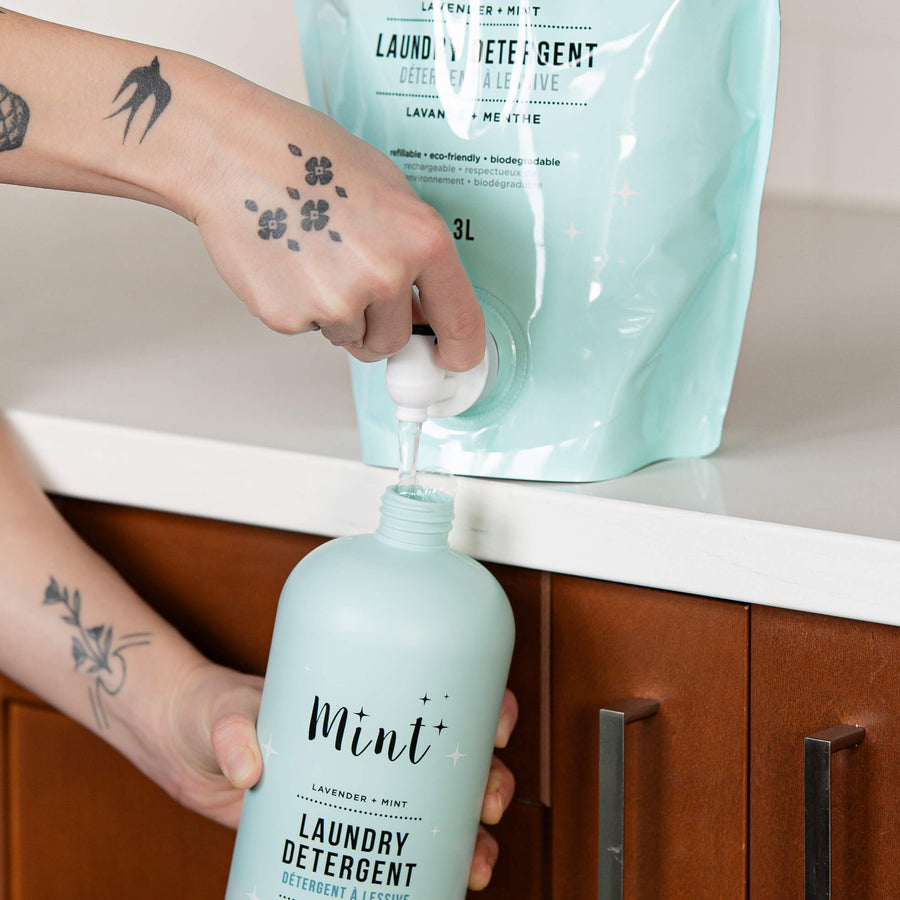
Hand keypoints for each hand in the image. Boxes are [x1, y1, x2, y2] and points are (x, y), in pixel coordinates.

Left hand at [165, 663, 517, 889]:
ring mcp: (357, 787)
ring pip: (435, 808)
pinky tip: (436, 886)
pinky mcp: (337, 825)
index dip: (479, 706)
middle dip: (485, 780)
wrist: (183, 748)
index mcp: (360, 697)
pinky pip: (391, 847)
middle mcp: (369, 746)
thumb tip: (251, 766)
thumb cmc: (211, 710)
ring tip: (475, 864)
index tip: (496, 724)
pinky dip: (422, 868)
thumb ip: (232, 729)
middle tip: (486, 803)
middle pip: (450, 757)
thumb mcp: (224, 711)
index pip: (434, 691)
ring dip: (466, 834)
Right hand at [180, 77, 484, 371]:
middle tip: (350, 279)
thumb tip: (425, 302)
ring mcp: (337, 302)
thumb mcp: (389, 192)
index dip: (459, 349)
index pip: (460, 320)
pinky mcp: (292, 317)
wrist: (236, 153)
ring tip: (314, 258)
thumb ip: (415, 252)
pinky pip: (309, 329)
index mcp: (421, 241)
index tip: (453, 358)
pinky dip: (300, 306)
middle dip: (377, 324)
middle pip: (394, 341)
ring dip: (338, 314)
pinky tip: (289, 263)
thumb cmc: (309, 159)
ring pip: (351, 338)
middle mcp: (385, 277)